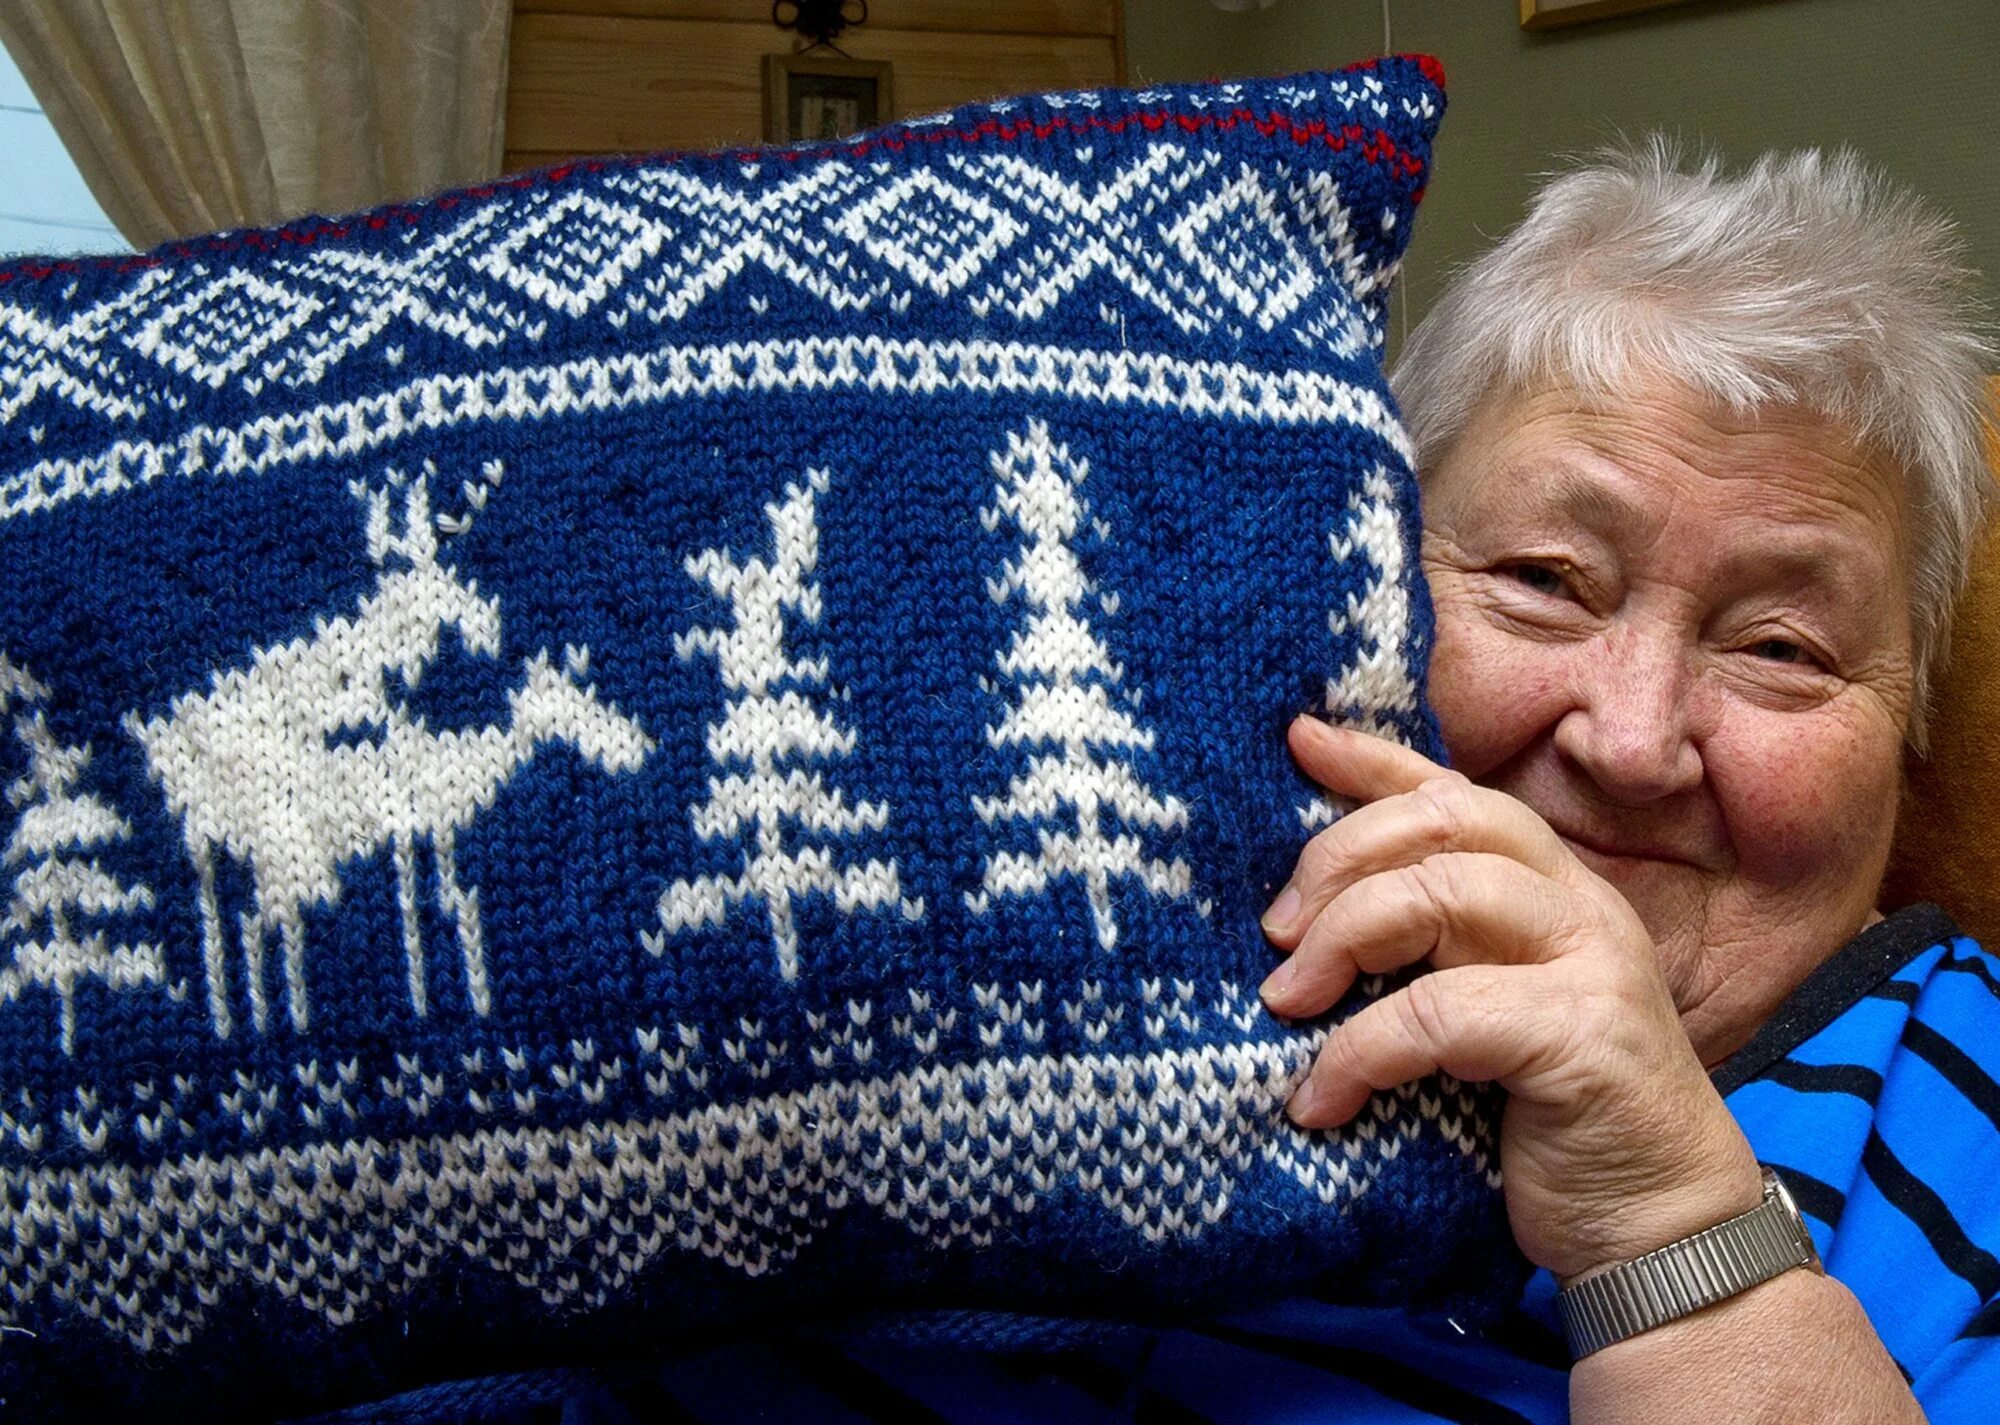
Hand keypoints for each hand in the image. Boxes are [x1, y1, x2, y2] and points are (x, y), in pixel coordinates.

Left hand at [1259, 715, 1763, 1279]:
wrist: (1666, 1233)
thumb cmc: (1553, 1124)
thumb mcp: (1480, 1018)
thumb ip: (1429, 954)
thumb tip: (1303, 920)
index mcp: (1552, 891)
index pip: (1458, 794)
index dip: (1375, 760)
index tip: (1298, 739)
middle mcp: (1579, 907)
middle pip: (1447, 819)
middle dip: (1340, 856)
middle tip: (1277, 929)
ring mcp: (1592, 964)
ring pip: (1443, 892)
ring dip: (1342, 939)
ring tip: (1286, 1002)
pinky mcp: (1582, 1036)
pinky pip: (1439, 1014)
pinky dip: (1359, 1052)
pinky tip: (1321, 1101)